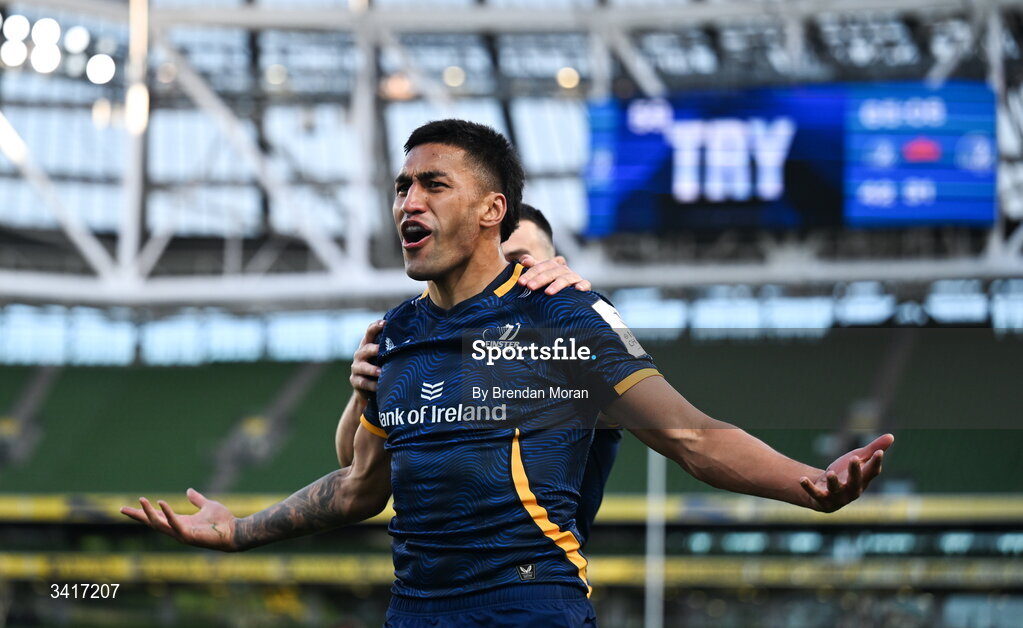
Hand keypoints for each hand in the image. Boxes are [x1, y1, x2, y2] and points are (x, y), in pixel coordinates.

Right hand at [120, 488, 238, 551]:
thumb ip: (197, 500)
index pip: (157, 518)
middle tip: (122, 508)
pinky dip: (167, 514)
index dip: (143, 513)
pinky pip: (174, 524)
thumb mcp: (207, 506)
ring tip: (142, 500)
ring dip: (149, 513)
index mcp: (181, 522)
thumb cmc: (223, 521)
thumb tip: (188, 491)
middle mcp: (178, 529)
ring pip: (159, 524)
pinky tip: (161, 503)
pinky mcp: (188, 536)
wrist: (235, 532)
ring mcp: (182, 534)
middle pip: (152, 523)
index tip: (128, 507)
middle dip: (138, 516)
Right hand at [350, 319, 383, 399]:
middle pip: (365, 349)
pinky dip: (372, 385)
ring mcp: (356, 368)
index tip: (385, 323)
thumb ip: (391, 350)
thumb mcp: (384, 358)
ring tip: (380, 372)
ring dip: (371, 369)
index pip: (370, 332)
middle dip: (373, 349)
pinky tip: (379, 386)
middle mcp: (360, 354)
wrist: (367, 390)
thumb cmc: (380, 369)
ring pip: (362, 367)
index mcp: (368, 345)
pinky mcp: (355, 381)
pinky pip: (363, 382)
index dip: (376, 326)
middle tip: (380, 349)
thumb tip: (413, 341)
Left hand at [517, 255, 590, 294]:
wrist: (569, 293)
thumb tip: (524, 260)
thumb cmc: (550, 283)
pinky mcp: (583, 285)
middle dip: (540, 279)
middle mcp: (563, 270)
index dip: (531, 273)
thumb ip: (532, 266)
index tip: (521, 282)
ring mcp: (574, 277)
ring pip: (565, 278)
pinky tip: (577, 289)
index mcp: (552, 266)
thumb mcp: (540, 274)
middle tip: (530, 287)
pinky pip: (585, 284)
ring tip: (548, 292)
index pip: (541, 266)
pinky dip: (583, 285)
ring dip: (557, 285)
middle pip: (552, 272)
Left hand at [800, 434, 893, 512]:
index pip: (872, 472)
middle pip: (855, 482)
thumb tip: (892, 436)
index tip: (879, 452)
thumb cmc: (846, 473)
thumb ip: (874, 449)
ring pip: (836, 490)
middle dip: (855, 471)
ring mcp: (837, 496)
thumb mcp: (859, 459)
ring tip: (831, 472)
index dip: (876, 463)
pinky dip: (809, 487)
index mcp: (863, 480)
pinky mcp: (821, 499)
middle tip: (854, 459)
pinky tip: (802, 479)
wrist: (826, 491)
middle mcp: (852, 490)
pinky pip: (815, 494)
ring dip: (834, 482)